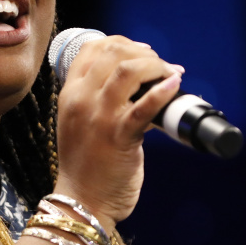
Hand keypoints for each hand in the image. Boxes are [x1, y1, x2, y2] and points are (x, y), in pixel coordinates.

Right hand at [51, 36, 182, 223]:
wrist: (82, 202)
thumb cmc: (87, 166)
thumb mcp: (81, 124)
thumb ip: (99, 101)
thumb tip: (140, 83)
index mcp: (70, 94)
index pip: (91, 48)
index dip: (121, 42)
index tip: (143, 51)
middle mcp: (81, 100)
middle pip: (112, 53)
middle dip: (144, 53)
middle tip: (162, 66)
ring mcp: (98, 118)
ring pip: (127, 70)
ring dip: (155, 66)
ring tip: (171, 74)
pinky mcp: (118, 137)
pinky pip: (143, 107)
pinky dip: (163, 92)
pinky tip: (175, 85)